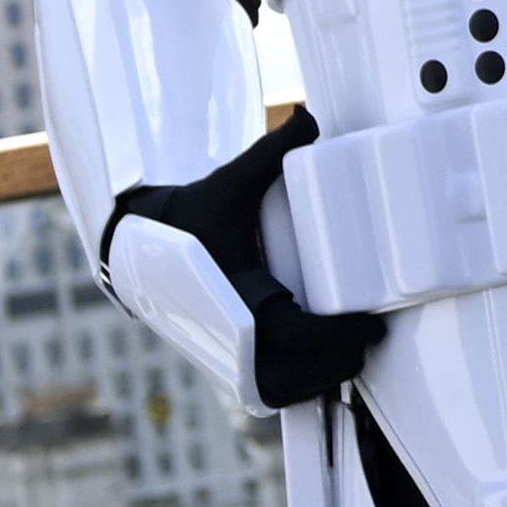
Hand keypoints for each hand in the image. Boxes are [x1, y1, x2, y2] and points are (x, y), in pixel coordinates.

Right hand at [103, 109, 383, 410]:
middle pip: (287, 375)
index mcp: (231, 294)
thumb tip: (309, 117)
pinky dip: (291, 387)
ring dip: (315, 381)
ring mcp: (219, 351)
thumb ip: (272, 151)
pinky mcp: (218, 359)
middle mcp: (224, 332)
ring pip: (274, 389)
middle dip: (333, 364)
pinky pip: (259, 389)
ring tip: (351, 356)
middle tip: (369, 343)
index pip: (291, 330)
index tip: (372, 326)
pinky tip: (319, 369)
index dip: (335, 334)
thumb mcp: (229, 183)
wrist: (135, 247)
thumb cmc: (188, 218)